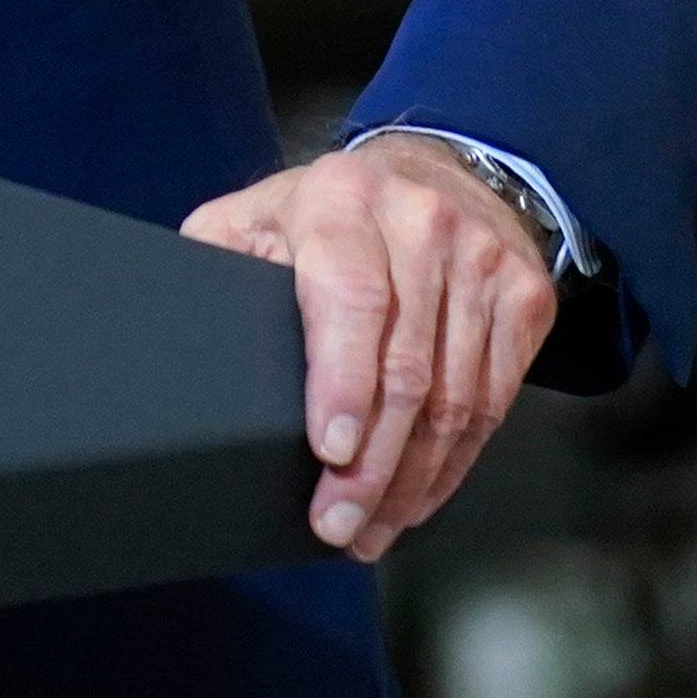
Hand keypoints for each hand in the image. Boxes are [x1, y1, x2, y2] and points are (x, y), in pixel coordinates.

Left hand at [182, 135, 558, 560]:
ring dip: (412, 480)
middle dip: (371, 465)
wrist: (443, 170)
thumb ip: (218, 261)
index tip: (329, 451)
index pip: (350, 300)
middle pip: (406, 369)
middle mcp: (423, 224)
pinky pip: (493, 402)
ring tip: (372, 527)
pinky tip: (419, 495)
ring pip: (455, 399)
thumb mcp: (258, 213)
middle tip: (338, 522)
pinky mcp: (525, 298)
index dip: (341, 383)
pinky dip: (455, 463)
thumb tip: (170, 330)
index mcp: (344, 201)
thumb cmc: (333, 212)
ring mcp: (484, 262)